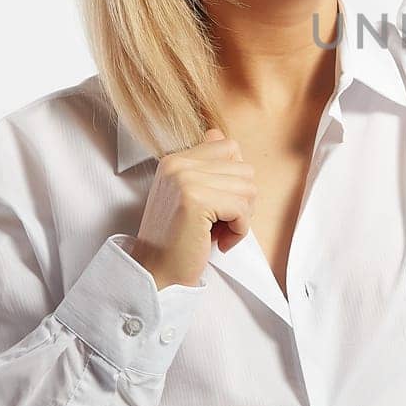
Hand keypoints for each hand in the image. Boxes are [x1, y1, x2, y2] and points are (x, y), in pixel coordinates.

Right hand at [130, 128, 256, 289]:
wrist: (157, 273)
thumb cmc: (179, 239)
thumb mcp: (190, 195)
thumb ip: (205, 165)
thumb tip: (217, 132)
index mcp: (175, 160)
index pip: (228, 147)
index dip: (234, 180)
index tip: (218, 205)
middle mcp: (178, 165)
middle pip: (244, 169)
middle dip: (241, 202)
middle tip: (219, 224)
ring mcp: (186, 180)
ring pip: (248, 188)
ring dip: (241, 218)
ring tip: (217, 233)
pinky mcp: (196, 201)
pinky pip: (242, 209)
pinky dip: (239, 231)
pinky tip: (219, 242)